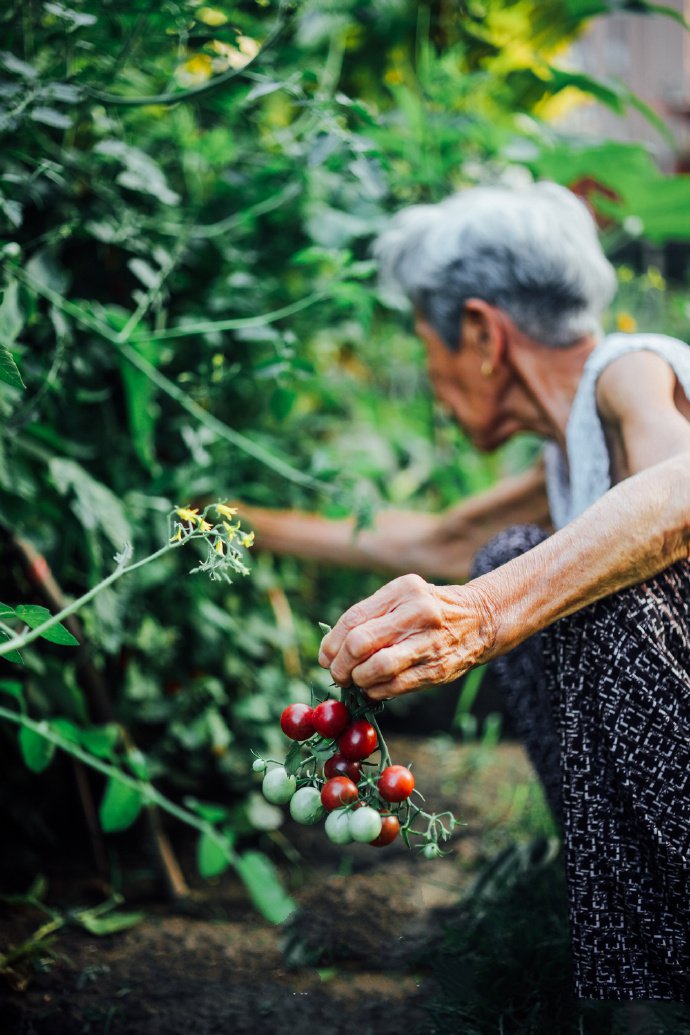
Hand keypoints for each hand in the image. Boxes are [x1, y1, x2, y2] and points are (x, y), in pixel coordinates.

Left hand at [318, 573, 496, 699]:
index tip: (326, 656)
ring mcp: (429, 642)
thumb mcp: (402, 597)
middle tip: (338, 673)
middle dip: (340, 665)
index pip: (353, 619)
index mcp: (403, 590)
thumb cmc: (428, 609)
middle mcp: (417, 613)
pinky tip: (373, 688)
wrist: (480, 619)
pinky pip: (395, 686)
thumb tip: (330, 650)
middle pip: (359, 643)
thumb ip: (369, 616)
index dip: (332, 643)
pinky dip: (376, 691)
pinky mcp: (437, 669)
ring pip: (376, 668)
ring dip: (357, 680)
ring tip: (355, 681)